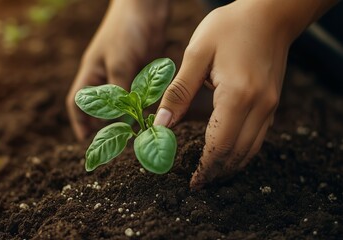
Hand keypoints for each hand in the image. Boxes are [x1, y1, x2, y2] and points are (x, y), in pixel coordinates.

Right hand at [66, 0, 168, 140]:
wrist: (146, 7)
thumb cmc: (126, 31)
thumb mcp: (119, 63)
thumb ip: (119, 91)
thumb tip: (122, 119)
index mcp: (92, 74)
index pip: (78, 102)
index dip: (79, 121)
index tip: (85, 140)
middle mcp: (106, 77)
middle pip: (101, 107)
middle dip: (104, 125)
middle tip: (115, 144)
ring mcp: (124, 74)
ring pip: (122, 103)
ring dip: (127, 118)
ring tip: (134, 136)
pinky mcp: (141, 72)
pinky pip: (140, 94)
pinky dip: (143, 106)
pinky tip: (150, 117)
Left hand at [154, 1, 306, 188]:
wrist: (269, 14)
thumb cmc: (229, 27)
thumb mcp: (196, 54)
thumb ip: (177, 92)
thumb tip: (159, 124)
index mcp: (237, 95)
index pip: (219, 145)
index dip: (205, 167)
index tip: (192, 182)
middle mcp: (259, 106)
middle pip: (237, 154)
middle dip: (217, 172)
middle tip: (198, 183)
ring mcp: (270, 106)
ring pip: (251, 150)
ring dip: (230, 166)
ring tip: (211, 174)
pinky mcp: (272, 103)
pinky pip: (258, 137)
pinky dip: (242, 152)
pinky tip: (227, 153)